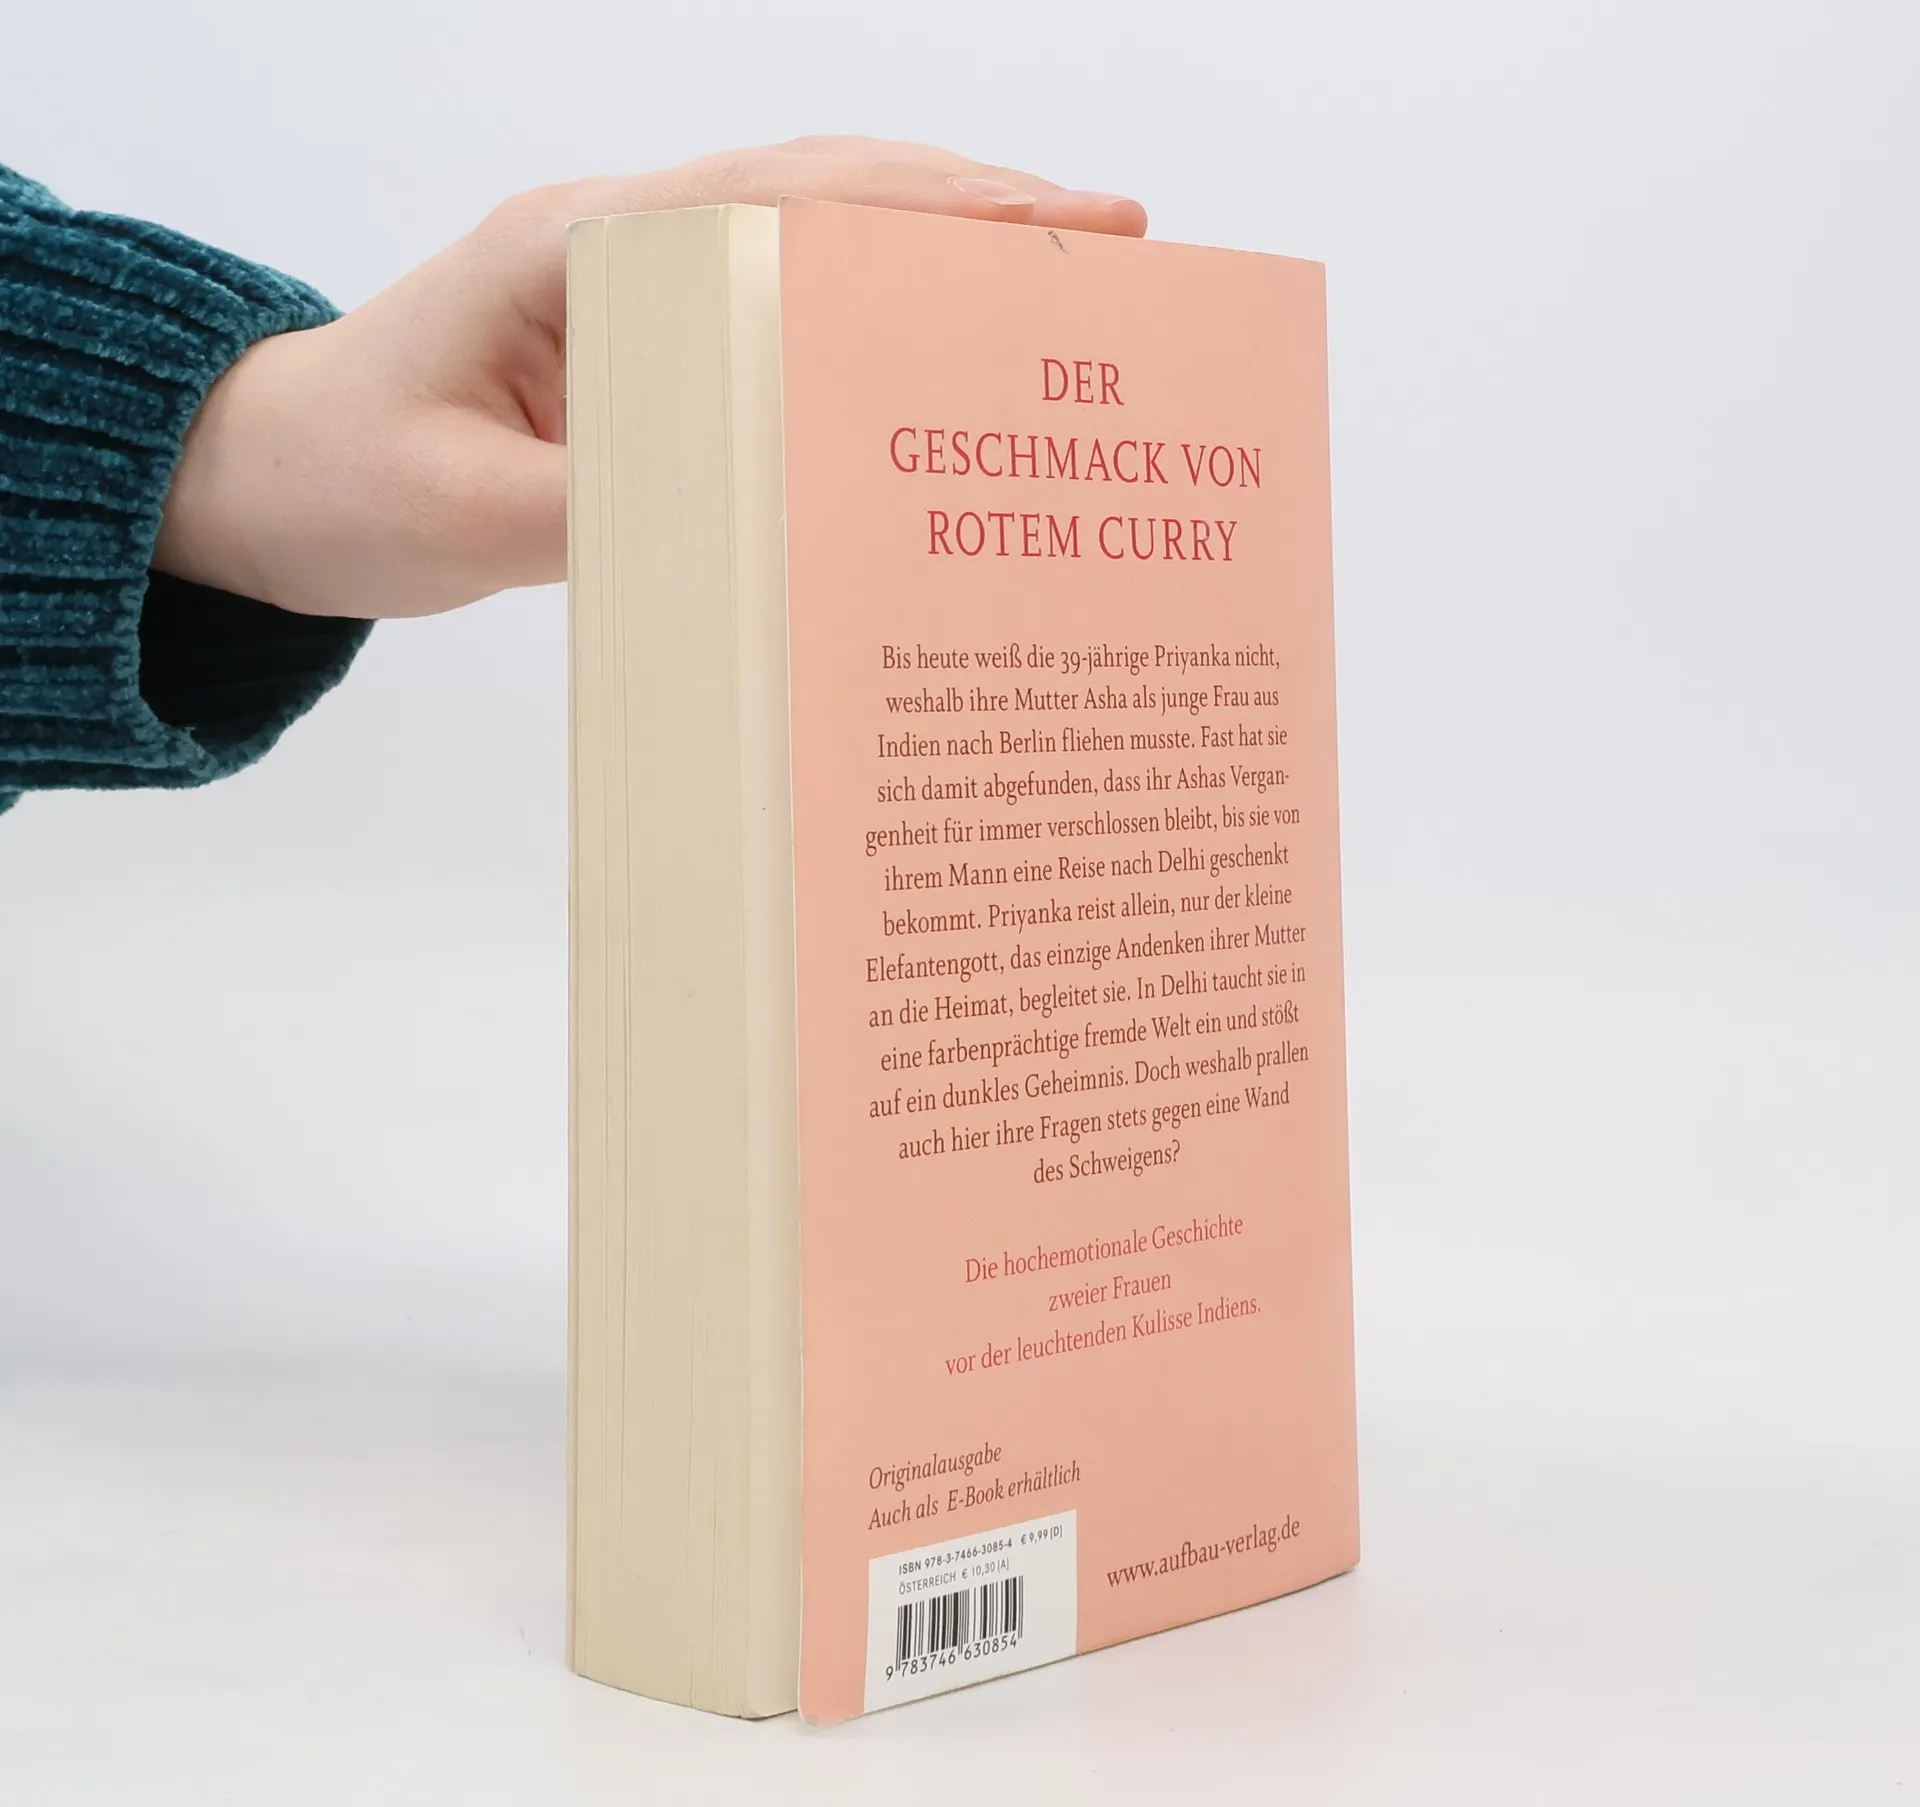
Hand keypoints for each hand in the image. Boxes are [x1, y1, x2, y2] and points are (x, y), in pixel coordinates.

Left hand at [154, 137, 1147, 619]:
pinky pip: (782, 316)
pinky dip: (875, 322)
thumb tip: (755, 527)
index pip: (778, 202)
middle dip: (975, 213)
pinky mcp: (655, 354)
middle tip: (1118, 238)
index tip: (1045, 224)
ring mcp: (642, 294)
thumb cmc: (349, 478)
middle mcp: (621, 247)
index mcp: (576, 251)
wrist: (275, 479)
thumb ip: (599, 512)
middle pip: (826, 196)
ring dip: (941, 255)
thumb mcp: (460, 514)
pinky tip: (950, 354)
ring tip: (1074, 279)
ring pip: (816, 242)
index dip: (919, 210)